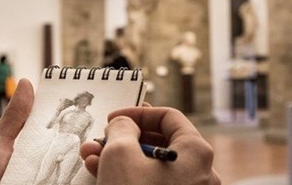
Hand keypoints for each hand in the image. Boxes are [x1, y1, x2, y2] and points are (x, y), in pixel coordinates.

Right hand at [80, 107, 220, 184]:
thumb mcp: (120, 154)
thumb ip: (122, 128)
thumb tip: (124, 124)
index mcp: (196, 152)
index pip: (169, 117)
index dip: (138, 113)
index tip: (114, 118)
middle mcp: (200, 174)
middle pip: (160, 143)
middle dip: (124, 139)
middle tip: (100, 141)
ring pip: (153, 167)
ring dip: (121, 159)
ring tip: (91, 160)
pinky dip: (130, 178)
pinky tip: (103, 177)